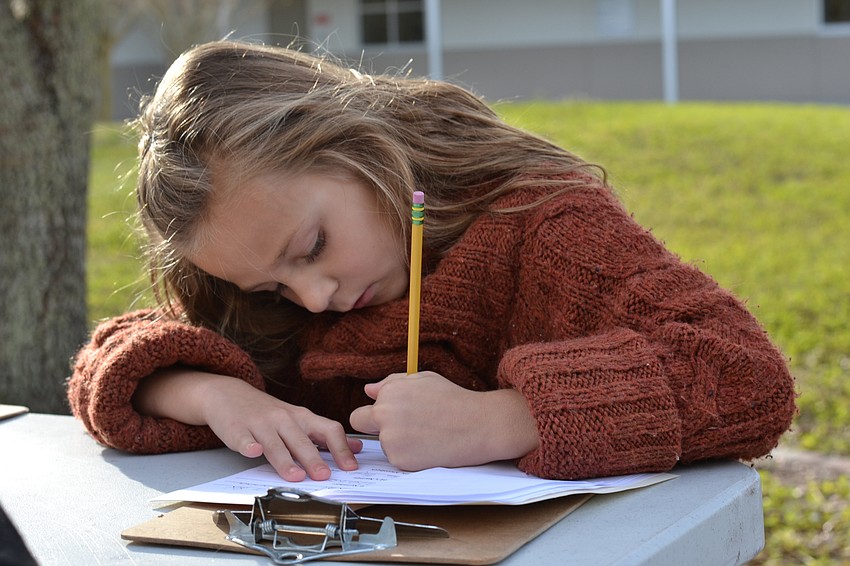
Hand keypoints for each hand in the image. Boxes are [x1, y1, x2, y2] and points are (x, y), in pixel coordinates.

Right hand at [134, 369, 360, 480]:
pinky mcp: (236, 429)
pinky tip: (253, 452)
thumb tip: (356, 448)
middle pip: (301, 439)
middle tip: (324, 476)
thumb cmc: (268, 412)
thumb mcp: (299, 419)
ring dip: (285, 459)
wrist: (228, 394)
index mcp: (301, 417)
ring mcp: (259, 424)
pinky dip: (248, 446)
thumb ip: (324, 434)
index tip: (351, 467)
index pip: (327, 429)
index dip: (340, 448)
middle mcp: (283, 419)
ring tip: (295, 476)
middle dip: (314, 459)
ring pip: (274, 443)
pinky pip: (243, 438)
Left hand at [349, 372, 538, 470]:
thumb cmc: (454, 399)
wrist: (478, 424)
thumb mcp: (423, 380)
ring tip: (427, 434)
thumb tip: (368, 390)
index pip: (360, 412)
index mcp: (388, 394)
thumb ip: (391, 383)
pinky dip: (410, 456)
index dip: (373, 416)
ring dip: (398, 442)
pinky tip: (429, 447)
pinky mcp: (400, 460)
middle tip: (403, 429)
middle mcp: (384, 415)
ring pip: (383, 445)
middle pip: (360, 426)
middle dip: (374, 429)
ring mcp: (390, 439)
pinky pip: (397, 459)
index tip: (389, 418)